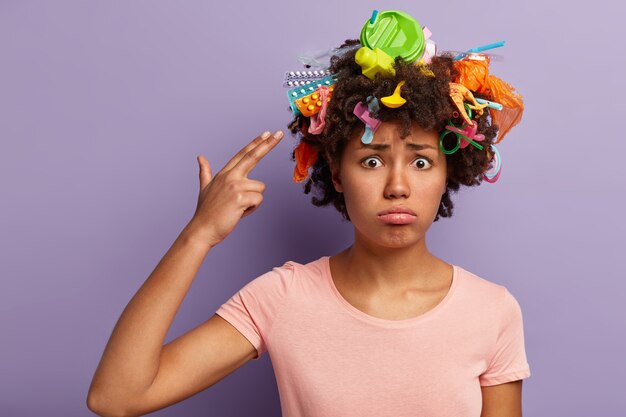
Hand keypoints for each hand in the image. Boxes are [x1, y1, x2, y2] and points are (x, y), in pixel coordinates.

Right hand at [188, 130, 283, 246]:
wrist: (202, 230)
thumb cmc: (206, 212)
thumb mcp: (205, 188)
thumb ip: (205, 172)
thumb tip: (200, 157)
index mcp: (224, 173)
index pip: (243, 154)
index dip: (255, 143)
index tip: (266, 133)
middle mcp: (230, 176)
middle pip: (253, 157)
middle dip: (267, 144)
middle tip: (279, 133)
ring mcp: (235, 186)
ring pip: (260, 188)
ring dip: (253, 201)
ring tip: (238, 208)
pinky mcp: (240, 198)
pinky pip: (258, 200)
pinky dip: (251, 209)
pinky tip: (239, 213)